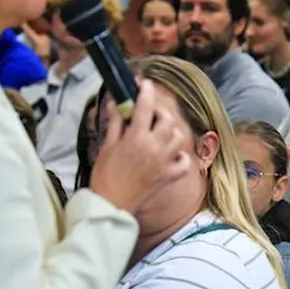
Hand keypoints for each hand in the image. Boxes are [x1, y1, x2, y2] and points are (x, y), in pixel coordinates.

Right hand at [89, 82, 190, 214]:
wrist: (110, 204)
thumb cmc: (104, 177)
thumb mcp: (106, 146)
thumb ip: (115, 123)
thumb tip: (118, 104)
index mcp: (135, 138)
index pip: (145, 106)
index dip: (146, 91)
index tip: (145, 84)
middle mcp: (153, 147)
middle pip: (167, 119)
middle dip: (159, 112)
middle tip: (151, 114)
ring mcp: (164, 162)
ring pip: (178, 137)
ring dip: (170, 132)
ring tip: (160, 134)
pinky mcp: (169, 176)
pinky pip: (185, 162)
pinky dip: (181, 156)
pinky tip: (172, 155)